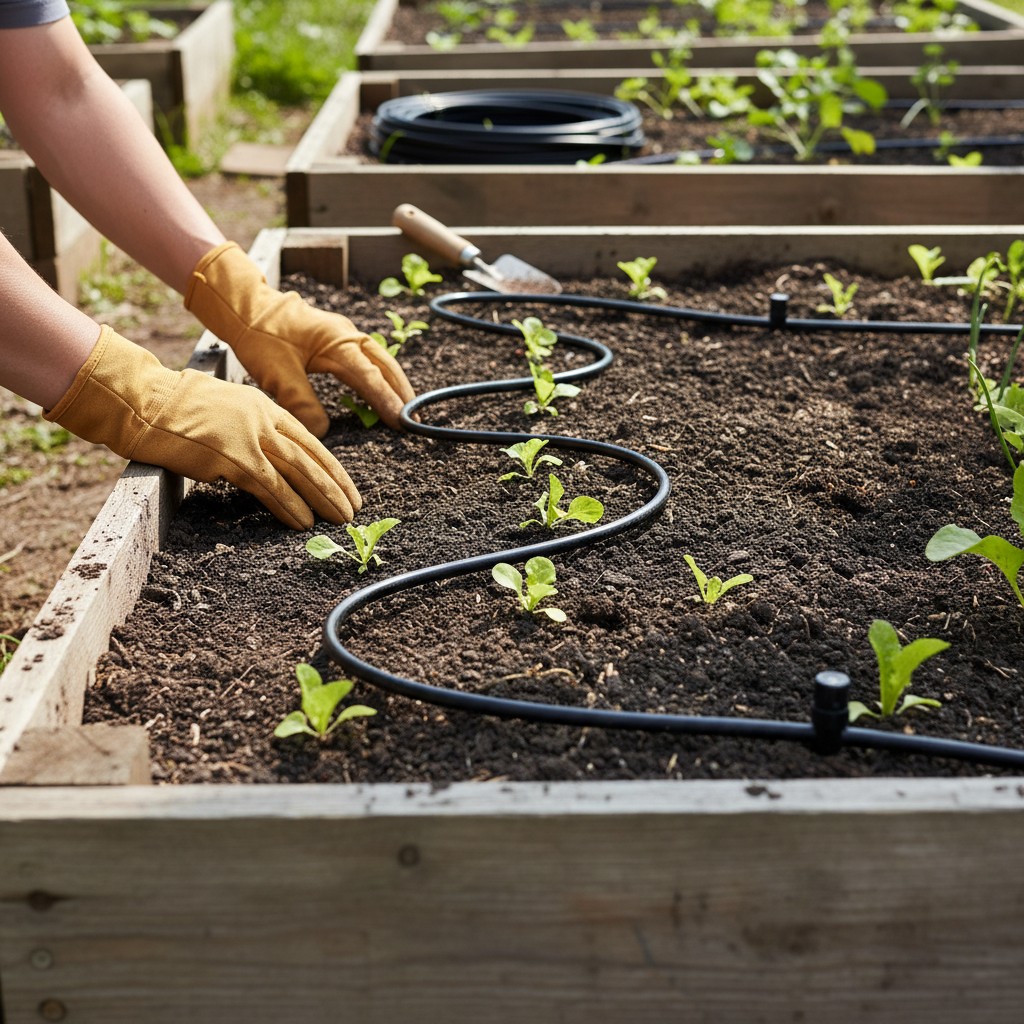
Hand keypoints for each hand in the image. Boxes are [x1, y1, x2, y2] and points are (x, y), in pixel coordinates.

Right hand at [46, 326, 360, 529]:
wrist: (142, 401)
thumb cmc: (173, 408)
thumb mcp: (224, 409)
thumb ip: (250, 427)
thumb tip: (265, 454)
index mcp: (264, 407)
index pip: (309, 440)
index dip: (331, 467)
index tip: (347, 487)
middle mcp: (263, 419)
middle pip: (311, 457)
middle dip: (335, 486)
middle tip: (353, 509)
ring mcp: (249, 437)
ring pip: (298, 472)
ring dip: (322, 499)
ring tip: (339, 519)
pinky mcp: (232, 457)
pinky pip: (270, 487)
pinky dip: (290, 506)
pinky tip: (303, 522)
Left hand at [184, 242, 415, 437]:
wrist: (246, 307)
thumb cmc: (260, 337)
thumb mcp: (277, 375)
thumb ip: (302, 404)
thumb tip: (323, 432)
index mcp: (335, 343)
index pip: (368, 377)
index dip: (385, 400)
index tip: (400, 421)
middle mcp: (345, 334)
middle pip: (383, 364)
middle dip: (400, 389)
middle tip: (414, 414)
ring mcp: (343, 332)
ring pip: (378, 358)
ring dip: (392, 380)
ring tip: (405, 403)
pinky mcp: (336, 335)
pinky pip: (366, 355)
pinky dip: (378, 372)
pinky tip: (379, 385)